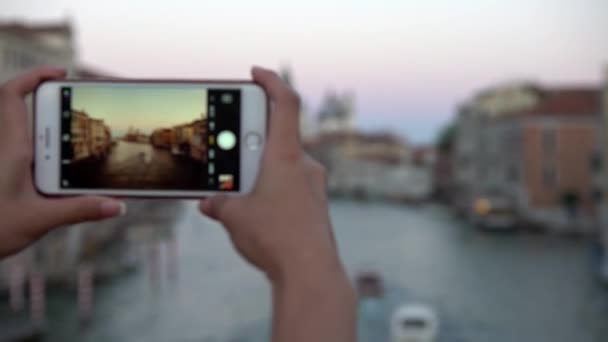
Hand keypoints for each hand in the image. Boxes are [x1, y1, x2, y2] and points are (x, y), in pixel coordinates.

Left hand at [0, 67, 125, 257]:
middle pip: (17, 108)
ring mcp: (2, 160)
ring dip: (45, 128)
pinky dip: (38, 149)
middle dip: (46, 101)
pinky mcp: (3, 174)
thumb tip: (116, 206)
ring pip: (19, 130)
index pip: (12, 96)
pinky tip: (56, 170)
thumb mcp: (38, 221)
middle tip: (76, 105)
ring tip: (74, 140)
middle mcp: (4, 148)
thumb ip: (79, 210)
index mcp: (11, 148)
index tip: (60, 73)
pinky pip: (20, 150)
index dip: (33, 77)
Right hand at [200, 67, 341, 282]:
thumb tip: (209, 203)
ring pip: (282, 165)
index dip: (271, 81)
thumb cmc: (276, 238)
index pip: (286, 103)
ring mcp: (313, 186)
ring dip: (258, 171)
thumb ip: (218, 203)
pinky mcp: (315, 206)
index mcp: (286, 156)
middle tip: (227, 154)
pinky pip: (290, 186)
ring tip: (235, 192)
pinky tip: (254, 212)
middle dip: (248, 143)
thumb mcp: (234, 217)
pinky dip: (270, 189)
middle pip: (276, 137)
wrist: (311, 274)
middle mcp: (305, 166)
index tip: (256, 73)